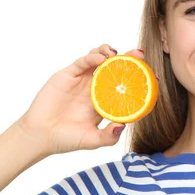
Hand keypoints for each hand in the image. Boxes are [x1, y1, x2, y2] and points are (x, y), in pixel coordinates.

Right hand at [15, 45, 143, 155]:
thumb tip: (122, 127)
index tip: (155, 76)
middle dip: (129, 59)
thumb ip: (108, 137)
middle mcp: (96, 87)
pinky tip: (102, 58)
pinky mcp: (68, 74)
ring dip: (111, 53)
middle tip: (140, 55)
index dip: (139, 79)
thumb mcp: (92, 141)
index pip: (126, 86)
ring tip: (119, 54)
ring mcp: (82, 80)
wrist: (39, 136)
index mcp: (105, 101)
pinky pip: (83, 62)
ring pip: (100, 59)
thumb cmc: (66, 139)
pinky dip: (93, 57)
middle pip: (116, 68)